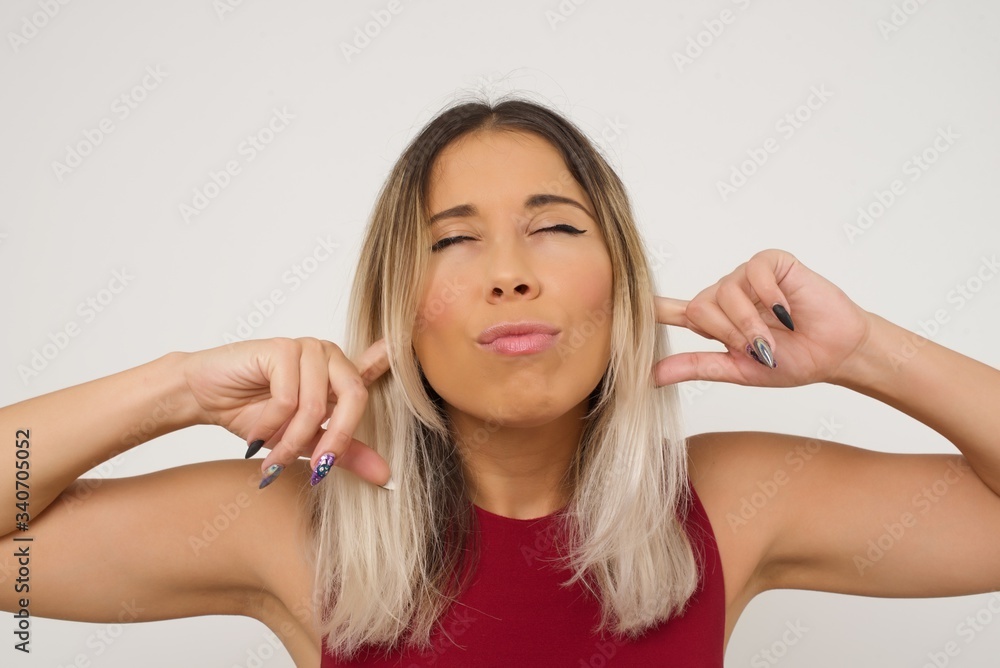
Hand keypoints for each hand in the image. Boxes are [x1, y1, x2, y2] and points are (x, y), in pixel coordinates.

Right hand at [179, 336, 391, 487]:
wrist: (203, 397)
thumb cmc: (253, 414)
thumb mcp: (305, 442)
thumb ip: (345, 453)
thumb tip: (386, 476)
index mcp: (341, 373)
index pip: (376, 368)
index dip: (394, 361)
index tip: (410, 344)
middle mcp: (330, 356)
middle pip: (355, 398)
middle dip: (335, 442)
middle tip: (315, 470)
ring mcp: (308, 348)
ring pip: (316, 406)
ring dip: (291, 442)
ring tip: (271, 460)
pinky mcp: (283, 349)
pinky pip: (288, 399)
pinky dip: (271, 426)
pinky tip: (256, 435)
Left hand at [654, 249, 873, 388]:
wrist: (838, 353)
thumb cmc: (793, 361)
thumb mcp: (739, 371)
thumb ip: (697, 367)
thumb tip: (651, 376)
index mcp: (712, 321)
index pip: (670, 311)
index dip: (644, 308)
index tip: (612, 302)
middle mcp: (724, 295)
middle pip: (699, 309)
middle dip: (729, 335)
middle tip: (759, 348)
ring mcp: (746, 277)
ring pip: (725, 294)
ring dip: (751, 324)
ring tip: (775, 336)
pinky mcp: (771, 262)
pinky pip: (754, 274)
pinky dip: (770, 297)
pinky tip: (786, 309)